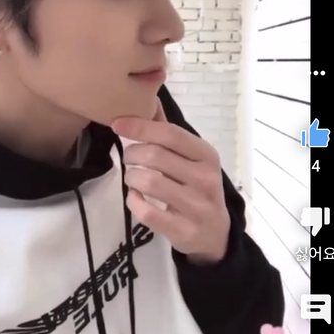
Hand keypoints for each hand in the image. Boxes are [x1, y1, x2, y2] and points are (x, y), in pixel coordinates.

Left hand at [111, 98, 229, 263]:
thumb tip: (151, 100)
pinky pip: (147, 212)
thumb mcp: (192, 159)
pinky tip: (136, 197)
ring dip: (131, 177)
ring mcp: (196, 206)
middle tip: (129, 158)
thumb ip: (169, 132)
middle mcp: (206, 179)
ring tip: (133, 178)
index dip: (140, 127)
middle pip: (155, 156)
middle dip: (132, 154)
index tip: (118, 124)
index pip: (170, 134)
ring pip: (148, 182)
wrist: (215, 233)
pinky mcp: (184, 230)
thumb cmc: (198, 188)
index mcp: (207, 155)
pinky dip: (134, 201)